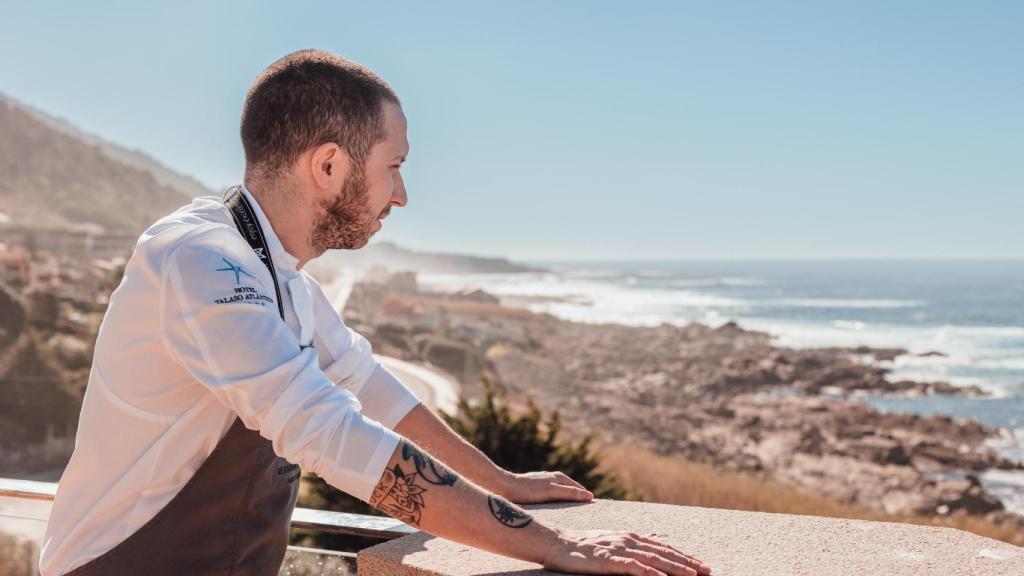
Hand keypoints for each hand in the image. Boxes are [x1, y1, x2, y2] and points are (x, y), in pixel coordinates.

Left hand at [501, 470, 594, 503]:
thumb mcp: (551, 492)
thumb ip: (570, 493)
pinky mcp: (535, 490)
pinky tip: (553, 510)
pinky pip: (551, 496)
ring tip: (572, 513)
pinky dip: (556, 502)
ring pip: (560, 493)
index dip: (585, 497)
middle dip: (578, 498)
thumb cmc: (527, 490)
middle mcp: (552, 478)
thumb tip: (589, 496)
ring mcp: (543, 483)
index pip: (578, 489)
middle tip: (586, 512)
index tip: (594, 509)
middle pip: (570, 489)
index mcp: (559, 477)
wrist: (503, 486)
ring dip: (567, 500)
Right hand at [542, 529, 710, 575]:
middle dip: (687, 562)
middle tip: (707, 571)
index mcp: (631, 537)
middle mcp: (629, 540)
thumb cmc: (584, 548)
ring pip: (653, 559)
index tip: (703, 565)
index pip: (664, 548)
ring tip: (692, 575)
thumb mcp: (612, 545)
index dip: (685, 556)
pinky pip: (632, 567)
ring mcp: (619, 549)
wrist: (557, 543)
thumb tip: (653, 553)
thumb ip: (632, 549)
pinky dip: (648, 573)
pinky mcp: (607, 559)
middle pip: (664, 552)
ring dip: (674, 567)